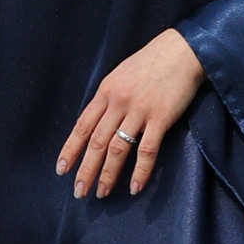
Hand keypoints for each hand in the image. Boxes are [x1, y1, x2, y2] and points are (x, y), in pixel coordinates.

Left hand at [56, 28, 205, 200]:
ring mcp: (139, 110)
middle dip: (85, 169)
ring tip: (102, 193)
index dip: (70, 150)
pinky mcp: (161, 117)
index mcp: (105, 91)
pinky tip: (134, 187)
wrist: (182, 50)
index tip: (61, 169)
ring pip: (118, 149)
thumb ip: (109, 98)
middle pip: (96, 142)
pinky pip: (147, 150)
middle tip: (79, 191)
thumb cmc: (152, 62)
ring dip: (108, 174)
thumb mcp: (121, 75)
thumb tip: (97, 123)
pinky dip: (140, 171)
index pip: (82, 126)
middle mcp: (118, 102)